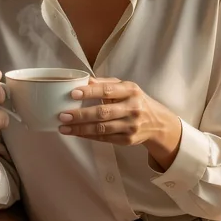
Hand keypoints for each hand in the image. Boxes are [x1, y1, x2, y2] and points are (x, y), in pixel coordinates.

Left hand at [58, 77, 181, 168]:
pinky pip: (104, 138)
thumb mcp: (125, 88)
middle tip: (63, 115)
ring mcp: (131, 126)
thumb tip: (84, 80)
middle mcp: (132, 108)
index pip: (107, 91)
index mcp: (131, 91)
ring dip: (80, 129)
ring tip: (63, 127)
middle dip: (80, 115)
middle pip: (103, 113)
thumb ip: (106, 84)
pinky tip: (76, 133)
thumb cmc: (135, 101)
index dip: (90, 92)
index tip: (73, 94)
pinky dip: (88, 136)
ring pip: (102, 128)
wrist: (157, 123)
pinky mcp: (128, 140)